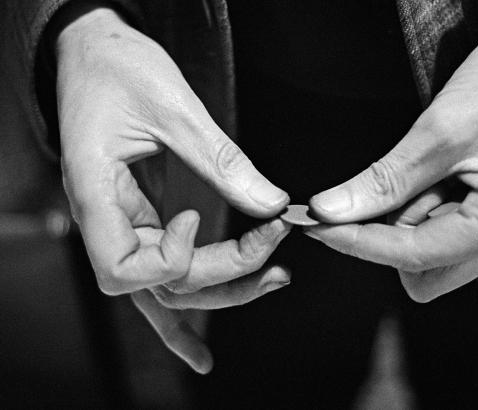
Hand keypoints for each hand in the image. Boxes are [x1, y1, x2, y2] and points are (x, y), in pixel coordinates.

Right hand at [56, 6, 290, 371]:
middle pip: (157, 284)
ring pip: (165, 289)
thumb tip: (273, 203)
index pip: (119, 267)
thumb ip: (221, 161)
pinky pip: (159, 277)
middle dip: (221, 272)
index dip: (168, 257)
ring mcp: (122, 224)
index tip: (198, 216)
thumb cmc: (118, 67)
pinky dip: (183, 311)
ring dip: (220, 292)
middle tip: (274, 245)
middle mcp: (104, 219)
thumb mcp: (172, 106)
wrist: (94, 52)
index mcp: (93, 191)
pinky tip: (200, 352)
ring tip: (274, 279)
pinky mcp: (141, 220)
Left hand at [306, 1, 477, 301]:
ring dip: (404, 220)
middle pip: (423, 271)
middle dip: (386, 239)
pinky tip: (428, 171)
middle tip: (372, 192)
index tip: (315, 224)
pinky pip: (441, 229)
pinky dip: (419, 207)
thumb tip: (329, 211)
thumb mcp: (441, 129)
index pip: (412, 255)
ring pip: (429, 253)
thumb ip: (384, 179)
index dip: (357, 241)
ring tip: (421, 166)